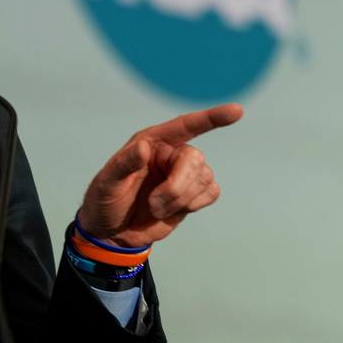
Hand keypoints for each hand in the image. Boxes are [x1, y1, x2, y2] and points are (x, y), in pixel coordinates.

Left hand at [76, 104, 241, 247]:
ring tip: (156, 208)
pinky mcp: (192, 195)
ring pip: (205, 178)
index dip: (211, 118)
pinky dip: (193, 204)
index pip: (185, 125)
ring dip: (181, 199)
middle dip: (178, 185)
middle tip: (154, 204)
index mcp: (151, 141)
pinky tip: (172, 210)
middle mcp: (170, 153)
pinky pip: (211, 192)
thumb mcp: (107, 183)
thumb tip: (143, 148)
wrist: (112, 231)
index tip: (236, 111)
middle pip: (195, 158)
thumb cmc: (105, 200)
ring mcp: (183, 174)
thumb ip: (124, 164)